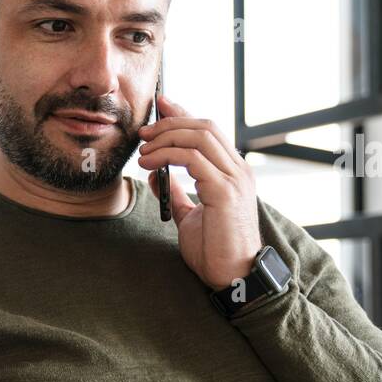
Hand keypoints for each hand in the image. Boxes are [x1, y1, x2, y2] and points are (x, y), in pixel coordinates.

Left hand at [137, 95, 261, 289]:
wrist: (232, 276)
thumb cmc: (214, 250)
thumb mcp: (190, 215)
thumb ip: (178, 192)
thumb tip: (156, 174)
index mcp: (232, 172)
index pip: (209, 129)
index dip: (183, 113)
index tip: (160, 105)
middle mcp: (238, 170)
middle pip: (204, 126)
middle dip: (170, 122)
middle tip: (143, 133)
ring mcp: (235, 179)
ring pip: (200, 136)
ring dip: (166, 138)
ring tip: (143, 151)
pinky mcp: (225, 192)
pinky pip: (195, 159)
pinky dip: (169, 156)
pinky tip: (151, 165)